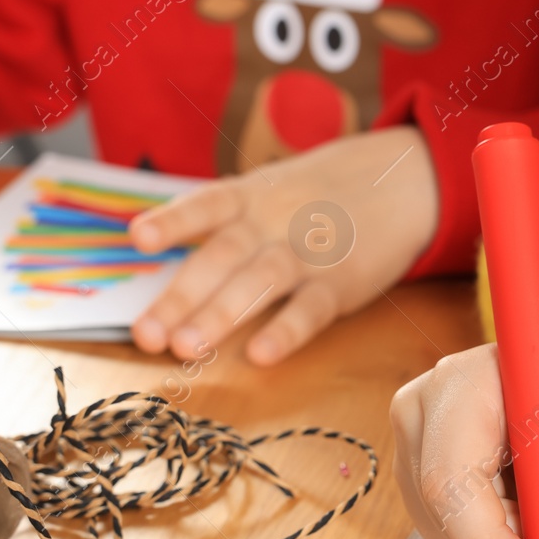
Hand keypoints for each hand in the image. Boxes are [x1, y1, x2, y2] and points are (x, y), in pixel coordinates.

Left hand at [130, 125, 438, 364]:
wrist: (401, 183)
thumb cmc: (317, 199)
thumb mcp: (268, 193)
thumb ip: (224, 227)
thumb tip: (169, 276)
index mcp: (250, 198)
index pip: (205, 206)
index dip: (172, 221)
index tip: (138, 238)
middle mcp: (273, 223)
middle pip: (221, 258)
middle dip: (180, 298)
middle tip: (147, 336)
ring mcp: (307, 253)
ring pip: (259, 283)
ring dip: (220, 316)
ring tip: (185, 349)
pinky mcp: (340, 284)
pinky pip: (311, 310)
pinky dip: (286, 331)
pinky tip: (260, 355)